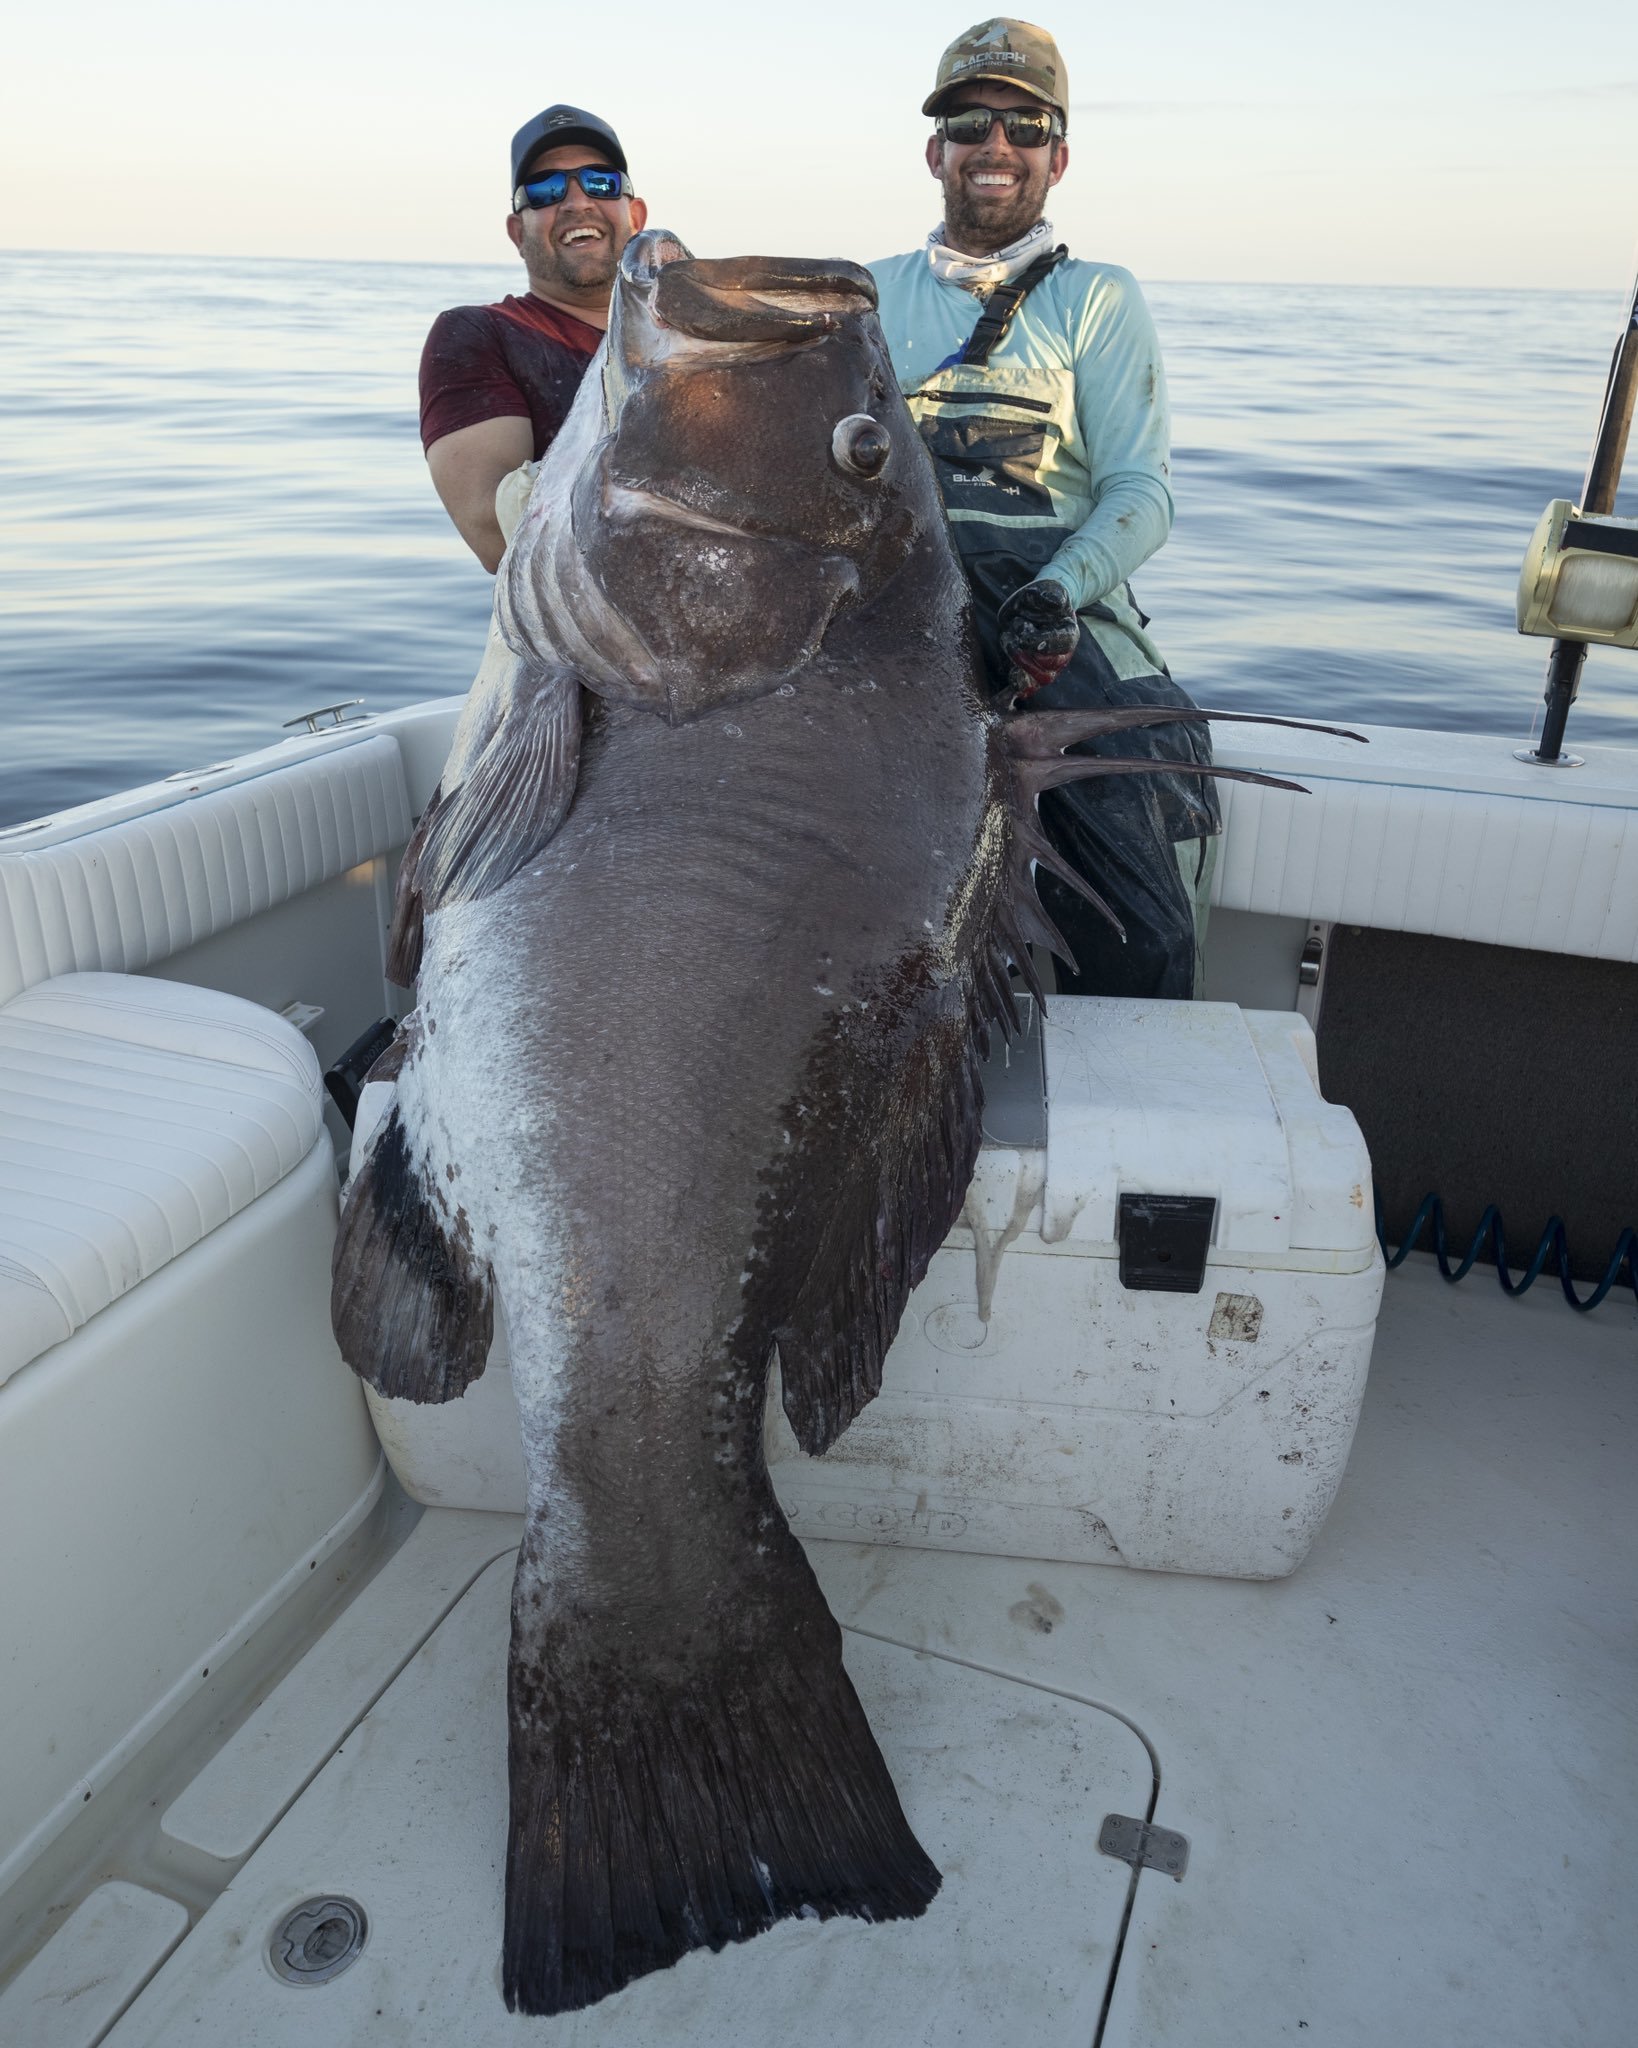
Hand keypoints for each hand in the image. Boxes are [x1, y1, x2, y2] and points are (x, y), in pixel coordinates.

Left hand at [998, 579, 1078, 697]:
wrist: (1035, 607)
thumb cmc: (1042, 598)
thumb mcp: (1046, 590)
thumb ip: (1052, 595)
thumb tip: (1056, 602)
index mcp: (1069, 632)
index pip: (1064, 643)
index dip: (1043, 642)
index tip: (1024, 637)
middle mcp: (1062, 653)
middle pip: (1051, 666)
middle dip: (1028, 654)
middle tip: (1013, 637)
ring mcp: (1049, 666)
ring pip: (1042, 678)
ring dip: (1021, 666)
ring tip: (1010, 644)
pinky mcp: (1033, 672)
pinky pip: (1030, 687)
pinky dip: (1020, 684)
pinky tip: (1011, 674)